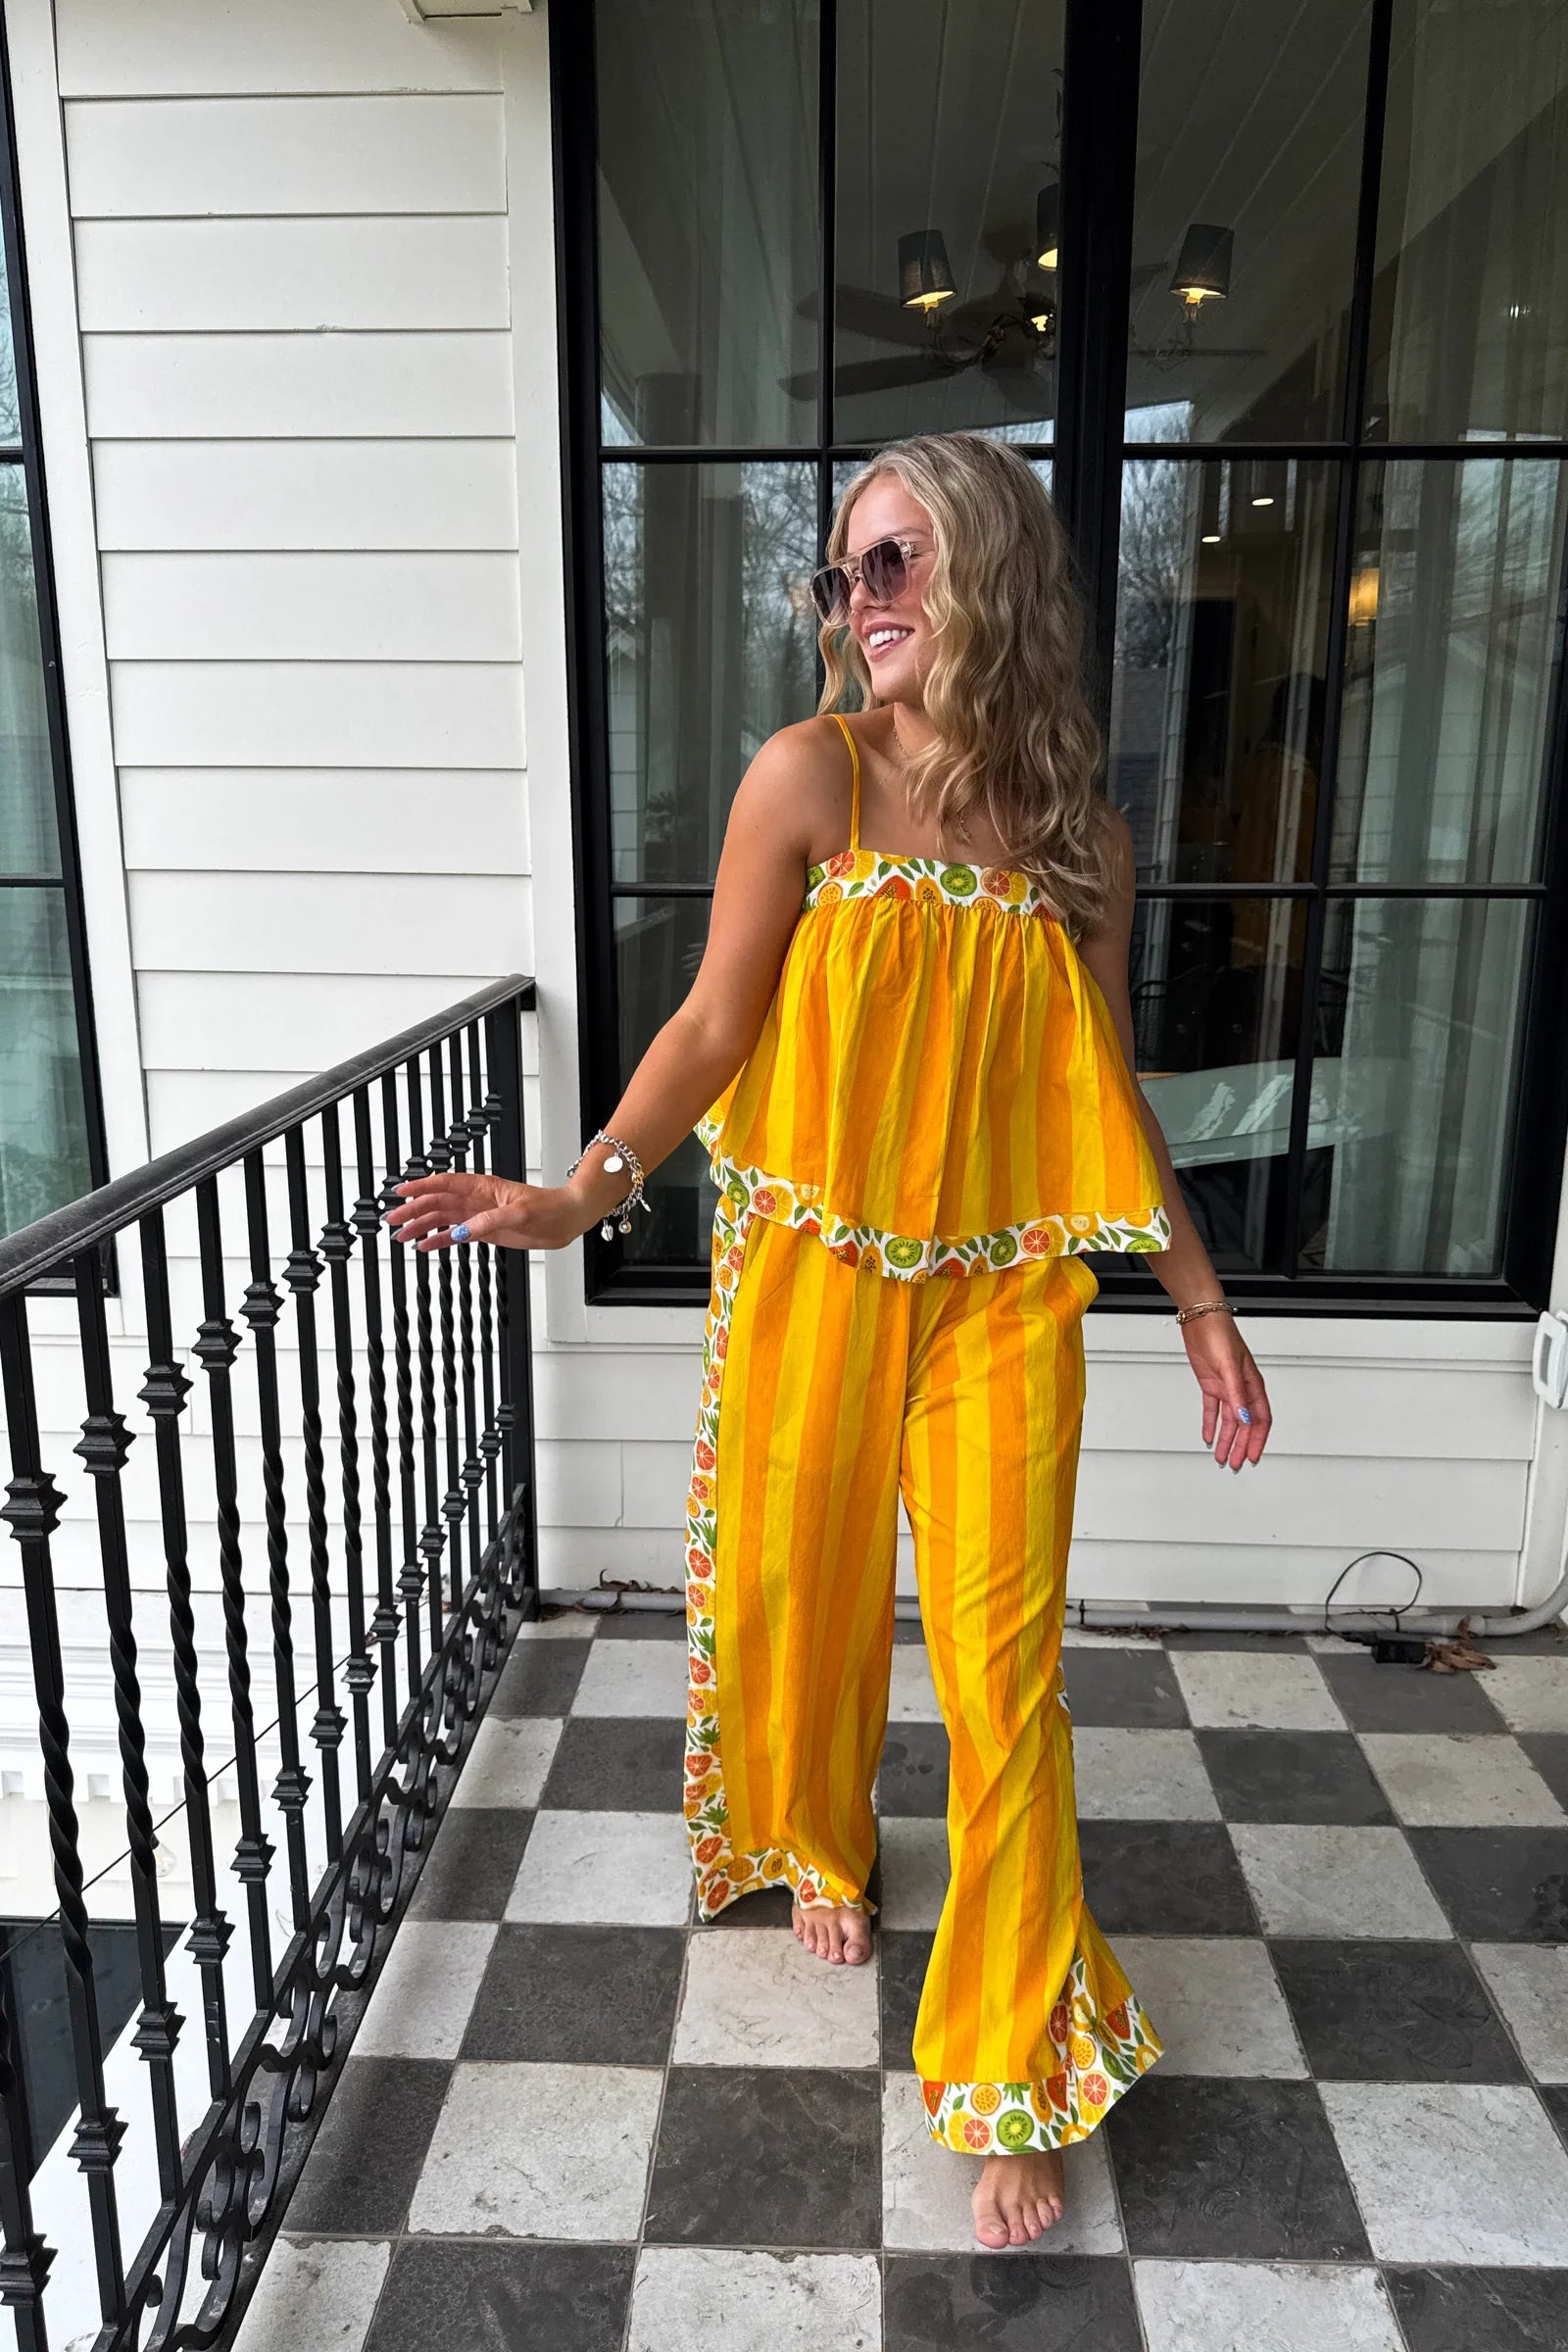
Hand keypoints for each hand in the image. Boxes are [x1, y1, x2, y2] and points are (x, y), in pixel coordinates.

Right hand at [384, 1170, 591, 1252]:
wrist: (567, 1219)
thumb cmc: (549, 1207)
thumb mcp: (519, 1214)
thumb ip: (488, 1222)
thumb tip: (462, 1232)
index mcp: (483, 1186)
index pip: (445, 1184)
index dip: (421, 1187)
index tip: (400, 1192)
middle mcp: (477, 1199)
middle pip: (437, 1202)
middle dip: (413, 1210)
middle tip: (393, 1220)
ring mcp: (479, 1215)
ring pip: (443, 1218)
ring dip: (421, 1226)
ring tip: (401, 1236)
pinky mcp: (484, 1230)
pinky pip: (455, 1234)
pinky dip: (439, 1239)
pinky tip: (425, 1246)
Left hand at [1181, 1312, 1270, 1469]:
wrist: (1201, 1321)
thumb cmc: (1220, 1336)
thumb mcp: (1229, 1368)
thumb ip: (1236, 1395)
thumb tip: (1244, 1419)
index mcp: (1252, 1386)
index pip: (1259, 1420)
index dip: (1257, 1440)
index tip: (1252, 1457)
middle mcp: (1241, 1389)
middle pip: (1244, 1425)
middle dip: (1241, 1446)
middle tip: (1236, 1463)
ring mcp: (1226, 1388)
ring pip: (1229, 1421)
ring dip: (1226, 1440)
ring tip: (1223, 1457)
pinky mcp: (1212, 1385)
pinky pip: (1213, 1410)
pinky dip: (1211, 1425)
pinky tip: (1209, 1436)